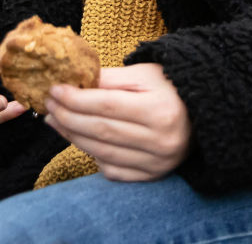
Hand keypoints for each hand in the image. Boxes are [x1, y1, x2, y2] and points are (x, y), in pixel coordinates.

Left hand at [44, 63, 191, 180]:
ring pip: (102, 153)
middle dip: (68, 117)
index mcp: (161, 111)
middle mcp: (160, 141)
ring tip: (56, 121)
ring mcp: (157, 163)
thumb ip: (109, 79)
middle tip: (49, 105)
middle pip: (102, 131)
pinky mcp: (152, 176)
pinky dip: (92, 155)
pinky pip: (112, 170)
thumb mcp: (145, 75)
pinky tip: (81, 139)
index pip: (108, 106)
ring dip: (73, 137)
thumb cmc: (170, 88)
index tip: (55, 90)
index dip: (76, 100)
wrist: (202, 114)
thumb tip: (72, 82)